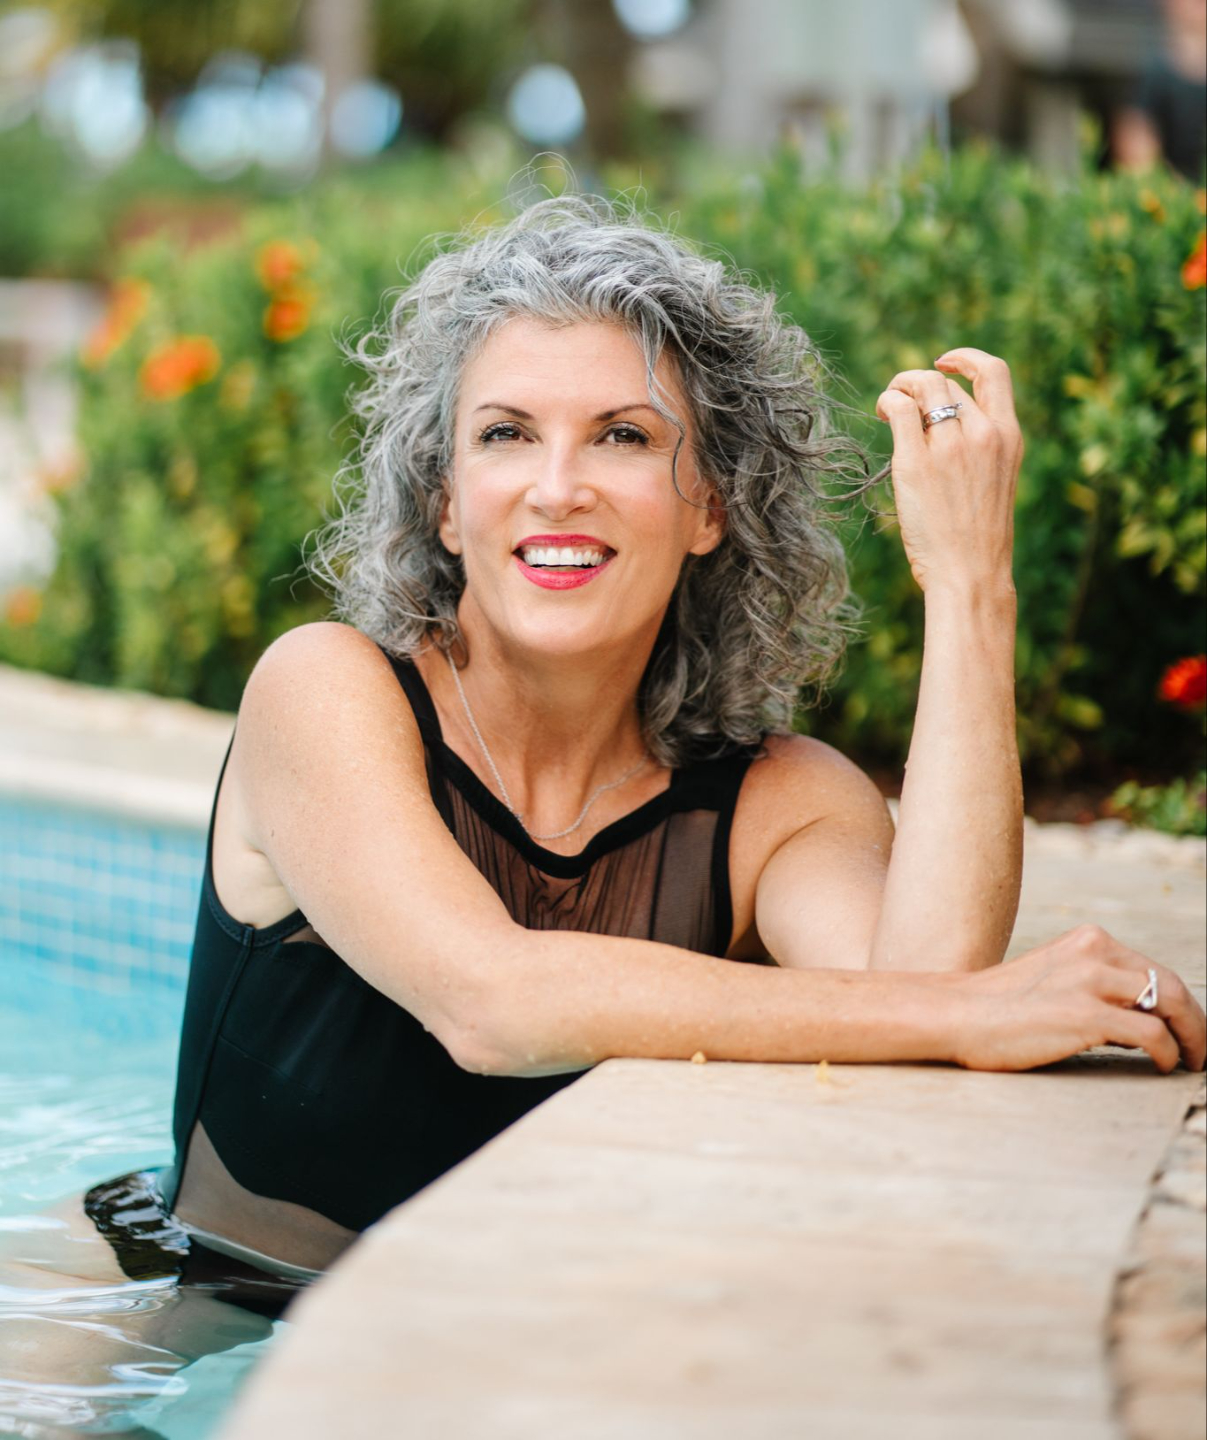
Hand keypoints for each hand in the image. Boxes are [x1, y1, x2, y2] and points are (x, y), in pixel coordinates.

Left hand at [875, 347, 1023, 594]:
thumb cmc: (977, 539)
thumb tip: (942, 422)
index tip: (943, 363)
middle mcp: (982, 434)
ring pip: (921, 386)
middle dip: (918, 383)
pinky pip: (899, 409)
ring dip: (899, 387)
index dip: (965, 358)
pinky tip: (882, 414)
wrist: (970, 574)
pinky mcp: (915, 462)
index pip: (994, 372)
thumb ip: (979, 448)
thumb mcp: (995, 482)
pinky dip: (887, 402)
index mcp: (1008, 437)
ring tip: (887, 408)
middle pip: (945, 382)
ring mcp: (949, 446)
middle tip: (901, 401)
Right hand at [949, 924, 1206, 1073]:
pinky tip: (1162, 1066)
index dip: (1178, 1002)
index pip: (1152, 969)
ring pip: (1173, 1002)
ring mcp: (1092, 982)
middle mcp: (1094, 952)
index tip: (1185, 1028)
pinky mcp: (1087, 1015)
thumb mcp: (1052, 976)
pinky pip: (1152, 1034)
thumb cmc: (997, 1006)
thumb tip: (1135, 1015)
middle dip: (1195, 1020)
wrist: (955, 1014)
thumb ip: (1090, 983)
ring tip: (1192, 1060)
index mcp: (1087, 940)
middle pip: (1172, 983)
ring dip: (1193, 1036)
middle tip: (1200, 1049)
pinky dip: (1168, 1053)